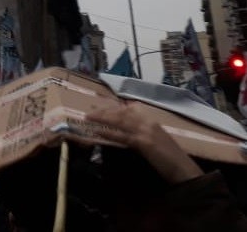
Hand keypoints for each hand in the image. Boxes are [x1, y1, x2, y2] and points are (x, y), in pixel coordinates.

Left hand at [87, 102, 203, 184]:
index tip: (101, 104)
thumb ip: (142, 134)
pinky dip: (109, 133)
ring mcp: (146, 131)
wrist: (184, 170)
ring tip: (89, 117)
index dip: (114, 106)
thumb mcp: (156, 141)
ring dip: (102, 118)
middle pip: (122, 112)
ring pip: (120, 120)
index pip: (130, 108)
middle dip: (105, 110)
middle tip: (90, 109)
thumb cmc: (171, 159)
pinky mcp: (144, 142)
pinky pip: (123, 136)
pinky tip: (98, 132)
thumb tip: (126, 132)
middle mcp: (149, 122)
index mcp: (152, 121)